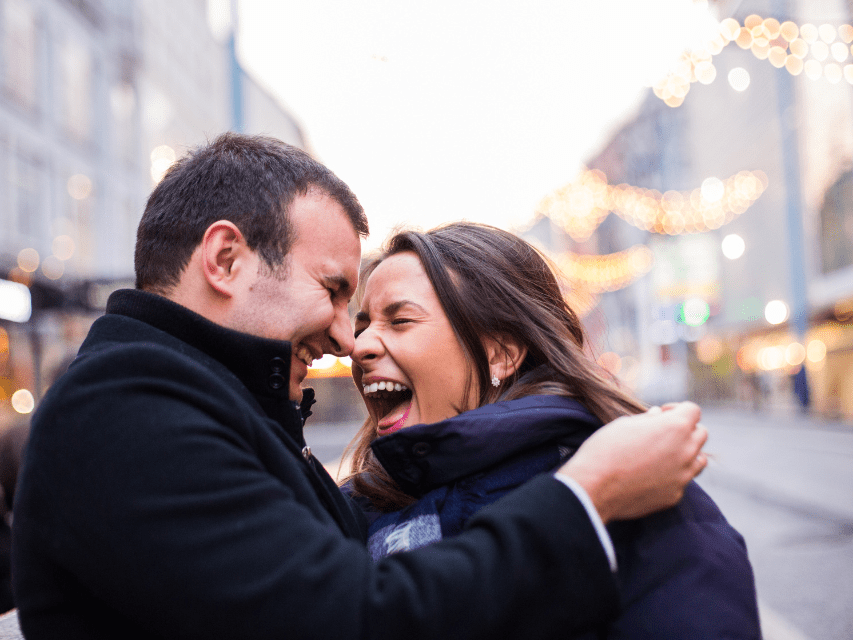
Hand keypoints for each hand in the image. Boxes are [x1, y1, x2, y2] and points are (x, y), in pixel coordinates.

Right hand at [556, 402, 706, 522]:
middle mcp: (686, 450)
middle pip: (701, 433)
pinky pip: (682, 480)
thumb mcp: (624, 424)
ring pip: (699, 459)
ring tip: (663, 454)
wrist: (593, 487)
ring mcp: (683, 475)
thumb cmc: (605, 449)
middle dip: (685, 429)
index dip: (677, 408)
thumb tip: (658, 415)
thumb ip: (648, 419)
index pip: (693, 410)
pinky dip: (673, 475)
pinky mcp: (675, 495)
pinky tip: (651, 475)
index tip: (662, 413)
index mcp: (675, 427)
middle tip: (662, 433)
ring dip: (687, 453)